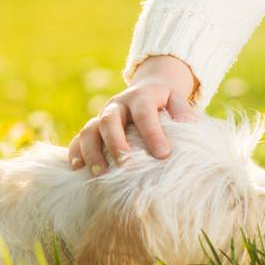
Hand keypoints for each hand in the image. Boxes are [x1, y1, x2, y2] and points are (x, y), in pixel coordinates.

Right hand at [67, 55, 200, 174]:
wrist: (145, 91)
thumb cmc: (164, 103)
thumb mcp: (177, 100)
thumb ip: (182, 111)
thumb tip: (188, 124)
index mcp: (140, 97)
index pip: (144, 113)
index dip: (152, 133)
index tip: (163, 154)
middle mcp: (117, 105)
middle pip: (110, 120)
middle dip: (116, 143)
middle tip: (125, 164)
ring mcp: (101, 116)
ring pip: (90, 130)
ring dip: (92, 151)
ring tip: (99, 173)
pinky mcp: (92, 128)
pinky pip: (78, 138)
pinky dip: (75, 152)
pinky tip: (77, 168)